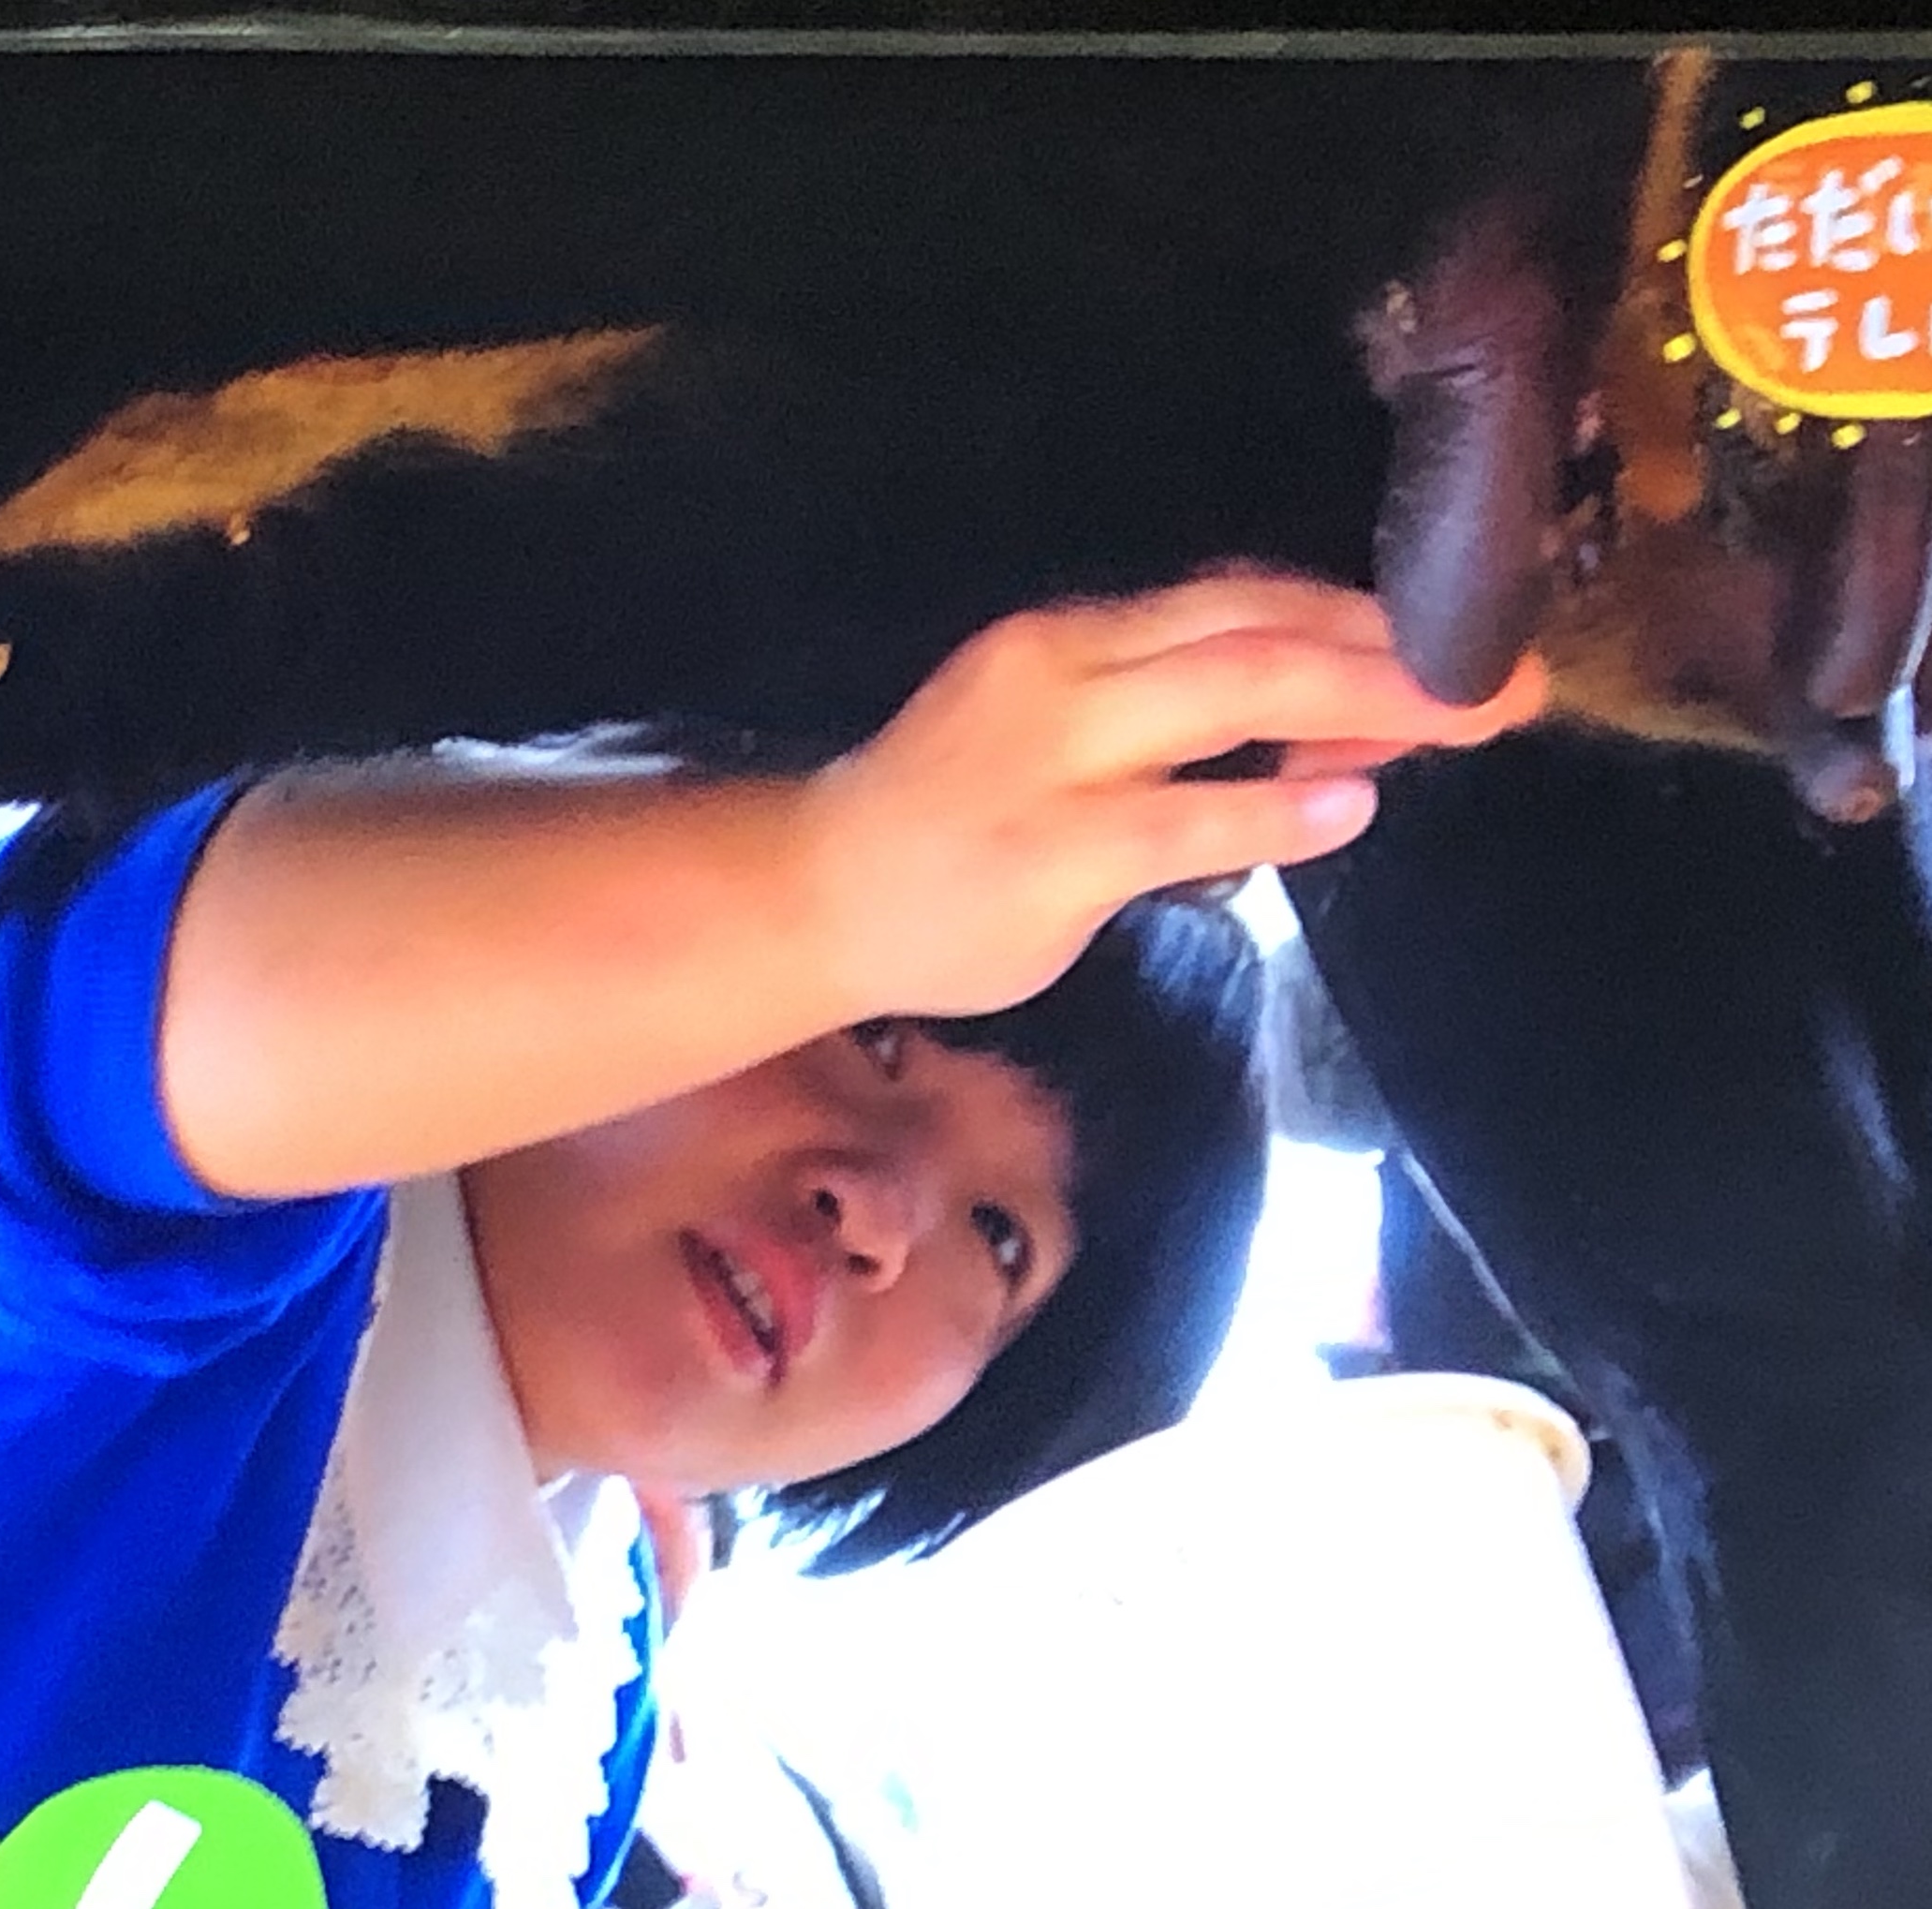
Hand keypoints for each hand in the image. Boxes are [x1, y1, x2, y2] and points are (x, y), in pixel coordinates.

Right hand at [791, 570, 1548, 1022]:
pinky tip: (1347, 813)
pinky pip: (1182, 820)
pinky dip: (1273, 815)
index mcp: (1071, 639)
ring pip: (1234, 697)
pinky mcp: (1048, 852)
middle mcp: (1064, 673)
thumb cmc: (944, 824)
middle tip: (1509, 680)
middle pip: (1257, 633)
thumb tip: (1330, 740)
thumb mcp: (1053, 736)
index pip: (1238, 600)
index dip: (1358, 617)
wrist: (813, 895)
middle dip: (1398, 653)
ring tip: (1466, 721)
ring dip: (1368, 707)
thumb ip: (1172, 729)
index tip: (1457, 641)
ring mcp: (1053, 760)